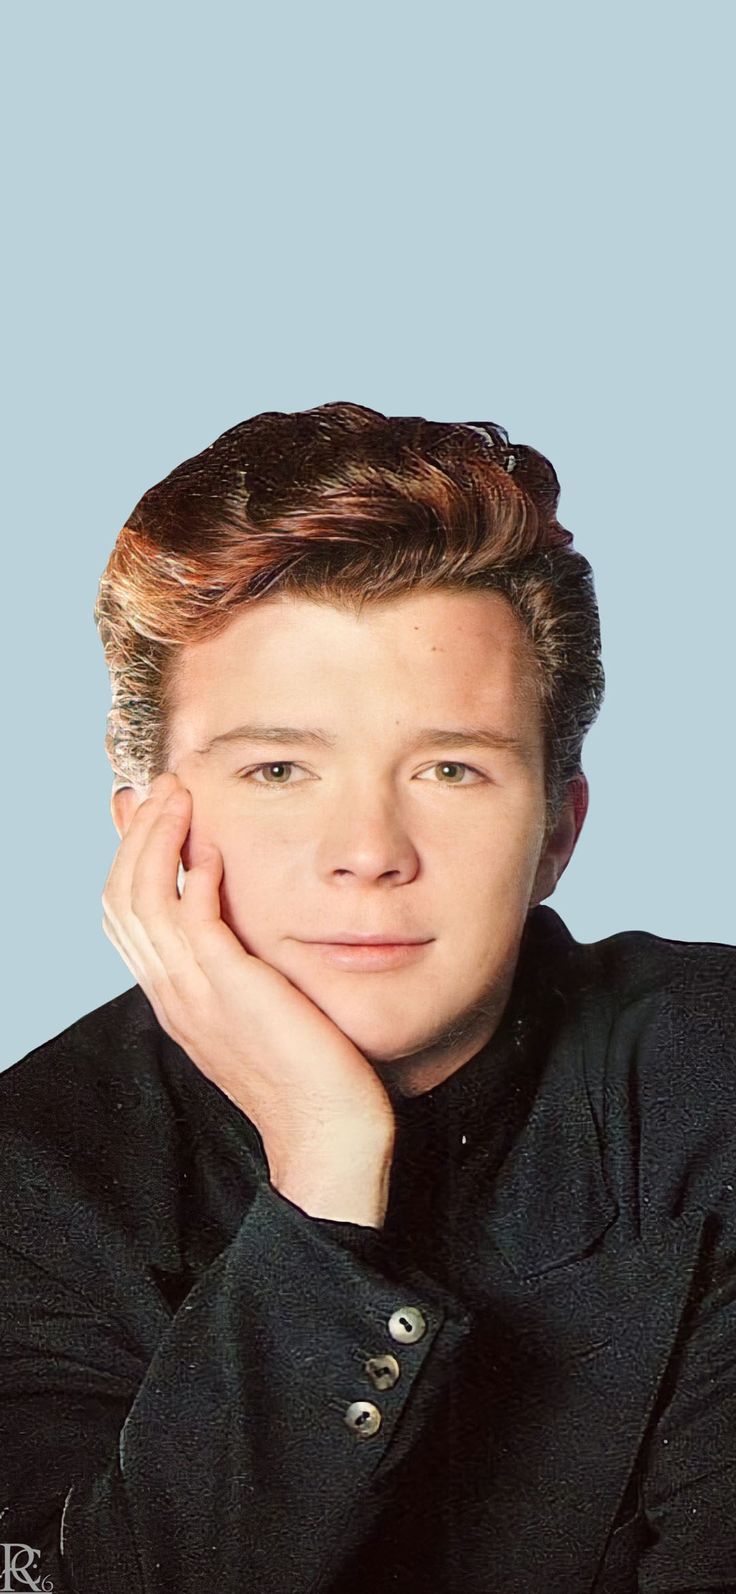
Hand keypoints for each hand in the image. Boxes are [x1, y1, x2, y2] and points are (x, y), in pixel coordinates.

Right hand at [102, 772, 395, 1223]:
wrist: (327, 1131)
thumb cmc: (309, 1072)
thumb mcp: (259, 1010)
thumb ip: (237, 967)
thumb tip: (236, 922)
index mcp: (175, 996)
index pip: (125, 915)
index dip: (126, 856)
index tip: (139, 809)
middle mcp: (172, 992)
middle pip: (120, 898)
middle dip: (133, 834)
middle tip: (156, 787)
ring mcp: (194, 992)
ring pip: (142, 899)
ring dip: (156, 838)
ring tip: (177, 795)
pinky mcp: (229, 989)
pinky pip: (192, 919)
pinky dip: (192, 876)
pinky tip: (209, 849)